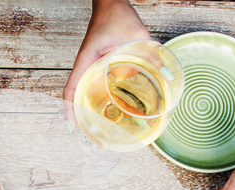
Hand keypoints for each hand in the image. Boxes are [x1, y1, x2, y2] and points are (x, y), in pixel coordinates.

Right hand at [62, 0, 149, 125]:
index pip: (71, 87)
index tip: (72, 125)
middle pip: (75, 94)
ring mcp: (90, 65)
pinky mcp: (98, 63)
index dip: (69, 108)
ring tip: (97, 124)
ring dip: (86, 106)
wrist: (111, 3)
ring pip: (83, 90)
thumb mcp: (136, 34)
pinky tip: (110, 104)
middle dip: (78, 114)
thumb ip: (150, 53)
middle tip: (88, 133)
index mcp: (86, 59)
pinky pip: (94, 82)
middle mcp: (85, 64)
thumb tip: (165, 75)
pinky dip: (98, 95)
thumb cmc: (116, 15)